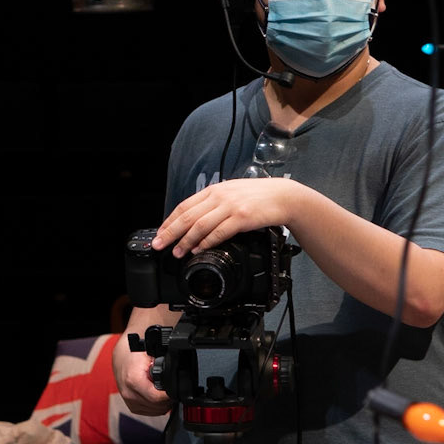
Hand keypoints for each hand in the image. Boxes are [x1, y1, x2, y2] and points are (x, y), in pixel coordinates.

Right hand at [112, 329, 170, 414]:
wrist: (121, 356)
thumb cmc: (134, 353)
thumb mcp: (152, 353)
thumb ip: (163, 364)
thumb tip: (177, 372)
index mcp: (133, 380)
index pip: (156, 398)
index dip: (169, 395)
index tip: (176, 390)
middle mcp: (129, 393)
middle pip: (157, 406)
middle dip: (168, 399)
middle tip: (172, 389)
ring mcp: (129, 401)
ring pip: (155, 411)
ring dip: (163, 404)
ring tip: (165, 391)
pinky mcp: (131, 406)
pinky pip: (149, 412)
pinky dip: (157, 406)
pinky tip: (158, 396)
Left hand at [154, 178, 295, 257]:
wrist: (283, 196)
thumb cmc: (258, 197)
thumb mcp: (232, 194)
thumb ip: (214, 204)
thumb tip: (195, 220)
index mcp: (214, 191)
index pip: (185, 206)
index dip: (169, 221)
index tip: (160, 233)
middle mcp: (220, 196)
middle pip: (188, 216)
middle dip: (170, 232)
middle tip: (159, 245)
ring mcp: (230, 207)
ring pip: (200, 225)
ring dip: (186, 241)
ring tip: (178, 252)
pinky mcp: (242, 218)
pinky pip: (219, 232)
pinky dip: (207, 242)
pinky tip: (199, 249)